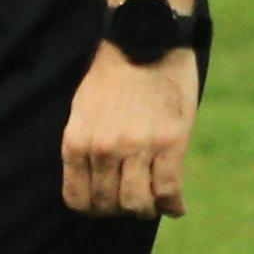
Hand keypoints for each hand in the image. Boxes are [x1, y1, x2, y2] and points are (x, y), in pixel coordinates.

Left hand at [60, 44, 199, 217]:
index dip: (93, 209)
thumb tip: (92, 184)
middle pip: (109, 205)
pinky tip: (176, 205)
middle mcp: (103, 148)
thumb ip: (85, 146)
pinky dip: (174, 206)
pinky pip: (170, 191)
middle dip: (121, 211)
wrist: (143, 43)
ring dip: (148, 210)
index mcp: (77, 140)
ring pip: (138, 205)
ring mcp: (136, 147)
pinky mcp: (169, 143)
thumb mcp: (83, 110)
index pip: (77, 199)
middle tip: (134, 201)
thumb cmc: (111, 77)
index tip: (106, 205)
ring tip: (154, 202)